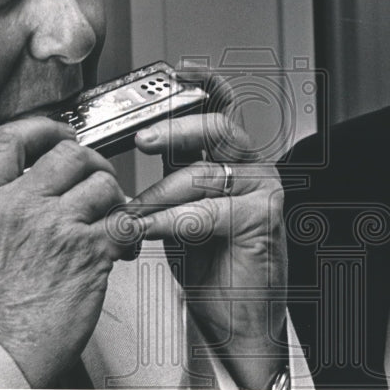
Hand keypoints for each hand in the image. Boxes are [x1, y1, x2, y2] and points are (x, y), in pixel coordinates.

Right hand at [0, 118, 132, 386]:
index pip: (10, 138)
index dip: (40, 128)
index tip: (57, 134)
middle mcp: (22, 207)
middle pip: (68, 153)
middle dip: (88, 161)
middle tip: (93, 178)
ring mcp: (58, 227)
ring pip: (102, 183)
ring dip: (112, 198)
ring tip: (107, 218)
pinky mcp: (89, 251)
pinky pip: (123, 222)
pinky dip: (129, 232)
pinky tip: (119, 246)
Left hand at [123, 71, 287, 388]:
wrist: (236, 321)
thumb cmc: (210, 269)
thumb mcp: (179, 213)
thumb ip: (167, 180)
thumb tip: (126, 154)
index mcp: (231, 160)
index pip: (221, 108)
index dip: (203, 83)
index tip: (177, 69)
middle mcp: (252, 168)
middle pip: (217, 127)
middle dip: (175, 128)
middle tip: (143, 139)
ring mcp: (262, 192)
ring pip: (205, 172)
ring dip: (160, 194)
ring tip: (134, 213)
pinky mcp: (263, 220)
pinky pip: (208, 210)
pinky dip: (173, 220)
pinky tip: (151, 230)